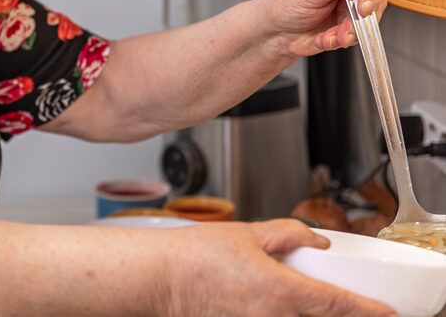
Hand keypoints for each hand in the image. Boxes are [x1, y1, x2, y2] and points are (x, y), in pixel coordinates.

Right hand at [160, 219, 395, 316]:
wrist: (158, 279)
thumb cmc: (192, 257)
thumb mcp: (246, 234)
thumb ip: (287, 234)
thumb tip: (315, 242)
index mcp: (280, 291)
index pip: (338, 306)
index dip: (368, 311)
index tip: (385, 313)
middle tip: (348, 307)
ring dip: (307, 315)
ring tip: (293, 297)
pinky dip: (278, 316)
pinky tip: (270, 306)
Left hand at [255, 0, 390, 57]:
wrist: (272, 32)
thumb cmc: (282, 3)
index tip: (365, 3)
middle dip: (364, 16)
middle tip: (348, 26)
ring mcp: (348, 8)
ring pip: (369, 20)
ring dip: (351, 32)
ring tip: (330, 35)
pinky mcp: (346, 27)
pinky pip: (356, 36)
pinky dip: (341, 40)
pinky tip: (324, 39)